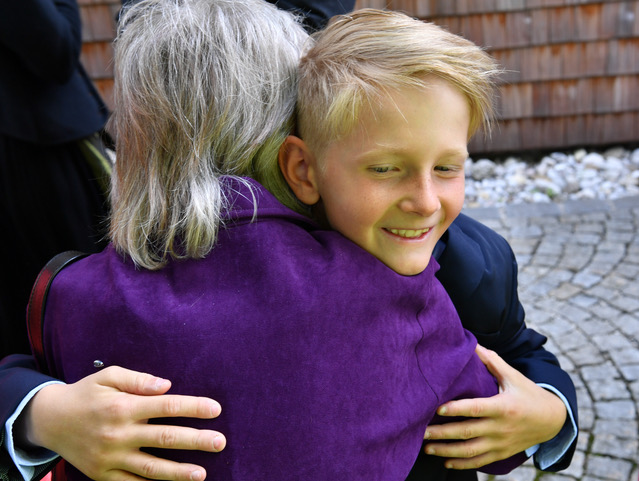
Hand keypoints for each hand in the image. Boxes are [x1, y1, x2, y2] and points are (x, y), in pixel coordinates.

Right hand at [17, 366, 224, 480]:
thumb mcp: (108, 376)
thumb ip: (138, 380)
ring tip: (202, 473)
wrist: (50, 421)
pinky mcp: (102, 475)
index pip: (166, 406)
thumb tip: (167, 386)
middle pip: (164, 438)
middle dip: (196, 441)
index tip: (216, 409)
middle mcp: (118, 434)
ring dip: (179, 472)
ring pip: (151, 467)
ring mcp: (110, 458)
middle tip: (220, 442)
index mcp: (123, 407)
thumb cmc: (86, 394)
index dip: (193, 407)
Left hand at [423, 345, 566, 469]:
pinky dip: (462, 464)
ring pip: (470, 451)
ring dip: (446, 451)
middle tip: (420, 432)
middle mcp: (501, 428)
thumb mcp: (513, 376)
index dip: (456, 409)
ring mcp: (501, 444)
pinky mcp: (501, 454)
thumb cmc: (528, 393)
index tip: (436, 408)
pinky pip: (479, 462)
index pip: (475, 408)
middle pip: (467, 432)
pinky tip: (445, 461)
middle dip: (442, 433)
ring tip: (426, 447)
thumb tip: (471, 343)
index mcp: (503, 407)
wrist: (553, 420)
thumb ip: (491, 361)